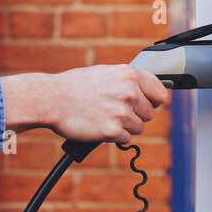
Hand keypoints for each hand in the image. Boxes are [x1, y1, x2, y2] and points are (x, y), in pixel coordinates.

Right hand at [2, 65, 168, 144]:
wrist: (52, 100)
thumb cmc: (75, 86)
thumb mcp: (105, 73)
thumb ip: (128, 81)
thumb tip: (147, 94)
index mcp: (129, 74)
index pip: (160, 94)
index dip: (153, 102)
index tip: (147, 105)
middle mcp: (129, 92)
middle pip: (149, 114)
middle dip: (135, 116)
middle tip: (114, 112)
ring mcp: (121, 112)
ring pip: (138, 128)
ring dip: (124, 127)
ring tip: (104, 118)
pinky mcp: (112, 131)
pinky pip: (125, 139)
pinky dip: (114, 137)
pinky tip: (100, 127)